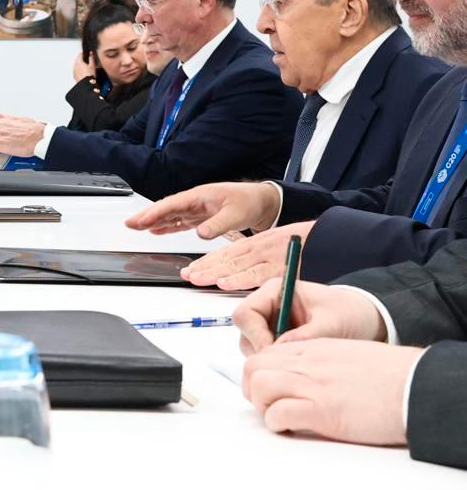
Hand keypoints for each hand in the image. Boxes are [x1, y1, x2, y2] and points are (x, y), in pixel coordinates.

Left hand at [72, 53, 96, 80]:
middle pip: (78, 60)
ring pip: (77, 66)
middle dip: (83, 60)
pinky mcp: (75, 76)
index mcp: (78, 62)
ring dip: (81, 65)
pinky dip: (80, 71)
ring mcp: (74, 71)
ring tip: (87, 68)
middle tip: (88, 61)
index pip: (80, 54)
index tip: (87, 54)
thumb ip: (91, 58)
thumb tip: (91, 54)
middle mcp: (75, 66)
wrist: (86, 84)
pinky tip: (85, 73)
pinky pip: (77, 71)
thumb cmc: (89, 75)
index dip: (84, 53)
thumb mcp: (92, 65)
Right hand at [124, 181, 279, 237]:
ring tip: (136, 227)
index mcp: (200, 196)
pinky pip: (179, 221)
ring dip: (153, 221)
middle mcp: (195, 201)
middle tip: (129, 223)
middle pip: (166, 208)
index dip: (155, 212)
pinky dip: (167, 226)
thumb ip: (218, 224)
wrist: (263, 202)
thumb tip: (201, 234)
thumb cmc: (250, 203)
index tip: (141, 220)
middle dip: (147, 215)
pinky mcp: (201, 217)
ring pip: (170, 215)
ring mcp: (196, 209)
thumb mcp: (236, 214)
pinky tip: (156, 230)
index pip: (172, 204)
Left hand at [180, 221, 315, 290]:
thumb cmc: (309, 245)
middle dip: (204, 267)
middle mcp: (260, 249)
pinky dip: (239, 279)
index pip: (227, 252)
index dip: (208, 261)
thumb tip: (243, 276)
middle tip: (186, 275)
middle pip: (226, 259)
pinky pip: (257, 275)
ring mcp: (269, 257)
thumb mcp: (279, 249)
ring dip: (213, 273)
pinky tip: (223, 282)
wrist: (334, 237)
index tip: (191, 269)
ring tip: (195, 278)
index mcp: (258, 243)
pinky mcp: (282, 268)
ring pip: (236, 265)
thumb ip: (262, 262)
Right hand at [233, 277, 386, 354]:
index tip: (275, 354)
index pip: (246, 313)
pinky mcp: (276, 336)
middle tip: (287, 363)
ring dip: (269, 358)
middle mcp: (267, 305)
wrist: (366, 318)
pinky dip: (277, 361)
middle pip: (245, 331)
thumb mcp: (331, 324)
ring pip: (252, 345)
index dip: (255, 335)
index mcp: (275, 291)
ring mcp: (270, 322)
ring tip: (297, 362)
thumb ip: (304, 336)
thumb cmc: (349, 313)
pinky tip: (298, 363)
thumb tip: (277, 351)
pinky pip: (265, 353)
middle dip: (261, 350)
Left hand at [243, 339, 421, 446]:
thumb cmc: (388, 375)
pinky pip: (277, 413)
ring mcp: (312, 385)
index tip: (268, 387)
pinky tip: (290, 427)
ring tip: (277, 415)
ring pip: (259, 384)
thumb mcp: (346, 354)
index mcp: (314, 348)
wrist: (413, 386)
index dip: (260, 371)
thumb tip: (305, 375)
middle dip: (252, 385)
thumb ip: (321, 360)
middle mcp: (307, 363)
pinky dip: (276, 422)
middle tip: (266, 403)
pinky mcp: (321, 410)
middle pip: (254, 365)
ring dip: (261, 404)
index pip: (266, 352)